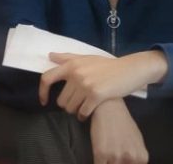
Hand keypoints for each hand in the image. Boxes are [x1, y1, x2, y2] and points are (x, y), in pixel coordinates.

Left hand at [39, 51, 166, 119]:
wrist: (130, 69)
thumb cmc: (107, 65)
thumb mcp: (87, 58)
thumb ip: (67, 58)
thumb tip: (50, 56)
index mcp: (71, 65)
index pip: (47, 78)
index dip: (42, 91)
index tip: (44, 101)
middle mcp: (76, 74)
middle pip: (61, 100)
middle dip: (68, 105)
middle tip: (77, 104)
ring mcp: (86, 85)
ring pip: (70, 108)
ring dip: (76, 111)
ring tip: (84, 107)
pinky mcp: (96, 95)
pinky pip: (82, 112)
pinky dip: (84, 116)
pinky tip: (88, 113)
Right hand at [90, 99, 147, 163]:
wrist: (109, 108)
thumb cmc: (122, 123)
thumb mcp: (137, 142)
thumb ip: (136, 157)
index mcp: (141, 157)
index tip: (120, 161)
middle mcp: (131, 158)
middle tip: (112, 157)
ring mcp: (115, 156)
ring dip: (106, 162)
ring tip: (106, 156)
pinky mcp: (101, 153)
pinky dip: (98, 162)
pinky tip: (98, 157)